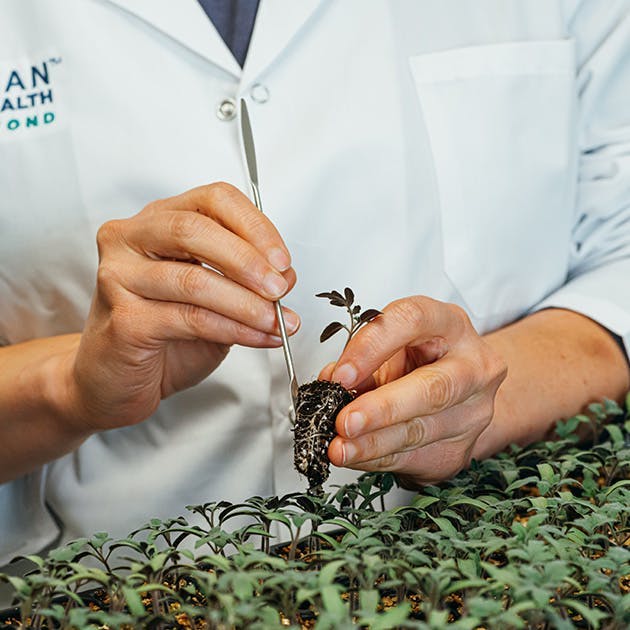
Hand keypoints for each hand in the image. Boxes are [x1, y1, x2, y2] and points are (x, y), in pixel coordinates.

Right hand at [66, 182, 298, 431]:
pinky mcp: (123, 318)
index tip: (283, 260)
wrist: (115, 381)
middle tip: (280, 288)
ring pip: (194, 279)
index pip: (213, 200)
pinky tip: (258, 337)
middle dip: (248, 261)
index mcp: (159, 220)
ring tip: (277, 321)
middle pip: (196, 230)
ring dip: (246, 303)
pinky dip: (234, 329)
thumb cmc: (162, 335)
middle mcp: (131, 239)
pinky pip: (190, 318)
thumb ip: (247, 280)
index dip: (255, 226)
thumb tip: (286, 276)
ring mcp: (120, 276)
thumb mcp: (216, 299)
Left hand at [320, 296, 506, 485]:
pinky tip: (356, 456)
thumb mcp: (393, 348)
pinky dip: (378, 459)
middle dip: (382, 408)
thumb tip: (330, 381)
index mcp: (449, 324)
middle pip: (432, 388)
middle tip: (345, 421)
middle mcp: (472, 364)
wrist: (461, 393)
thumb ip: (363, 361)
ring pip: (419, 430)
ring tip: (340, 447)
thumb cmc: (421, 360)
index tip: (342, 374)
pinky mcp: (462, 448)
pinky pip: (414, 457)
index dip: (372, 347)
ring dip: (372, 443)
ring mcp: (473, 410)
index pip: (412, 320)